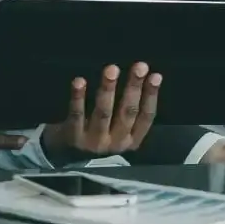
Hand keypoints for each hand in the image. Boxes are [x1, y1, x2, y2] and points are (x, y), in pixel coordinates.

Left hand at [40, 63, 160, 163]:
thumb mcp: (118, 131)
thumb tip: (143, 78)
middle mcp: (116, 142)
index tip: (156, 75)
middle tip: (140, 66)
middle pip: (127, 112)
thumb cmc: (98, 136)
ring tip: (112, 70)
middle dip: (134, 87)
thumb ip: (129, 112)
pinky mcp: (74, 137)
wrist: (68, 157)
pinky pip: (76, 114)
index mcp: (131, 140)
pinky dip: (78, 97)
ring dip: (108, 89)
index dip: (151, 96)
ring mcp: (94, 141)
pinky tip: (79, 80)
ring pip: (103, 113)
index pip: (146, 117)